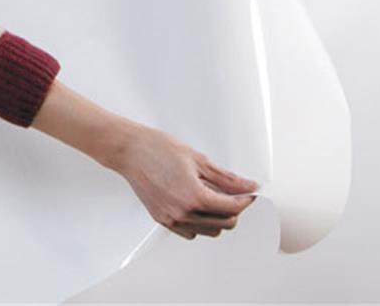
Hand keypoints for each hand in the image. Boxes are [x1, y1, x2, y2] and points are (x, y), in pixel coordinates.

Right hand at [31, 80, 257, 239]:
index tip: (249, 192)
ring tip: (215, 196)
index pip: (231, 208)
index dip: (245, 200)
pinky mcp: (162, 220)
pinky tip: (198, 205)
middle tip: (235, 193)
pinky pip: (190, 231)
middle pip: (223, 224)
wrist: (129, 150)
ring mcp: (171, 219)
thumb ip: (226, 177)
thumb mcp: (198, 158)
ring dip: (218, 218)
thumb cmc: (158, 148)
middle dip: (234, 209)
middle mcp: (182, 212)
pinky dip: (200, 223)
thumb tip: (247, 185)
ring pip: (208, 230)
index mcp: (194, 196)